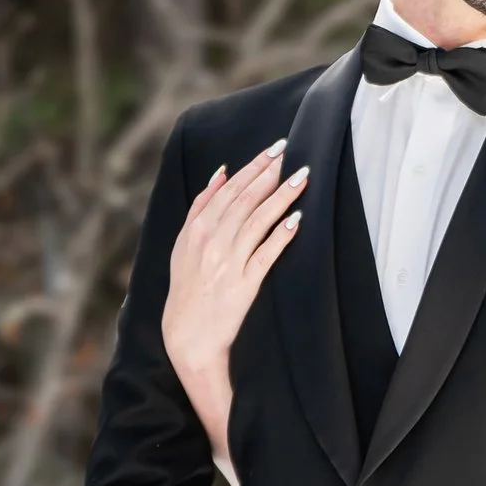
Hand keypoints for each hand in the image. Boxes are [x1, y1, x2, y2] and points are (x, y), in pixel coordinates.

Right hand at [163, 141, 308, 452]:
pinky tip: (297, 219)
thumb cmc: (189, 287)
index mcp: (196, 230)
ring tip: (302, 177)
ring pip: (258, 221)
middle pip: (245, 200)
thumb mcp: (184, 244)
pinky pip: (266, 254)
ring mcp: (228, 263)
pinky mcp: (244, 284)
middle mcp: (211, 242)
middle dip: (269, 172)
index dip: (253, 167)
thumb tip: (221, 172)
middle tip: (291, 152)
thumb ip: (201, 206)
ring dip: (281, 196)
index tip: (274, 149)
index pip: (229, 190)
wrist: (188, 336)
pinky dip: (281, 236)